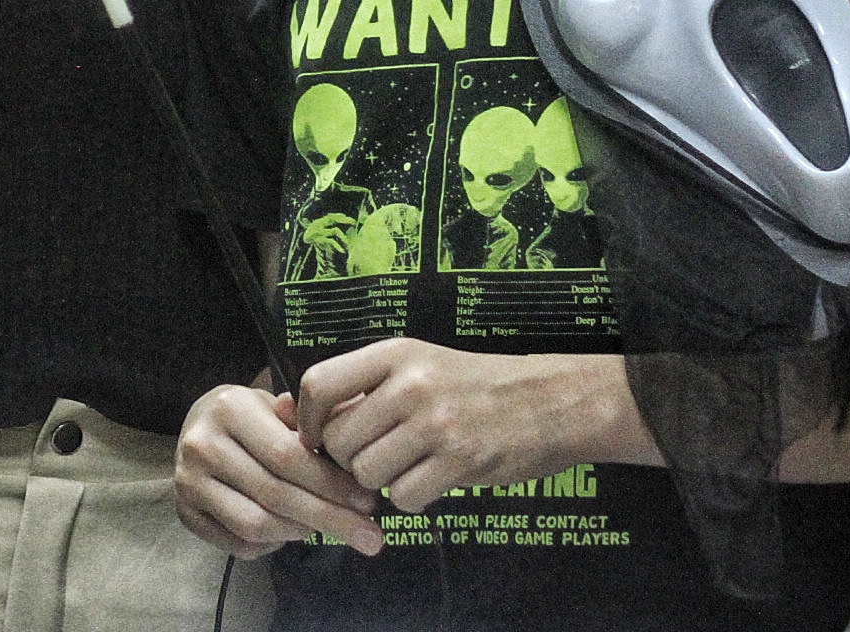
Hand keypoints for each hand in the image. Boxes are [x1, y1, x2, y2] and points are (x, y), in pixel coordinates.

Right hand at [176, 383, 382, 558]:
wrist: (197, 425)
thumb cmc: (252, 416)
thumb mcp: (280, 405)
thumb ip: (313, 419)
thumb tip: (357, 421)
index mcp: (230, 408)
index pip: (288, 456)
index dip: (332, 484)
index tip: (370, 502)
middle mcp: (202, 444)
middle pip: (275, 495)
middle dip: (330, 518)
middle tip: (371, 537)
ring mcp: (188, 482)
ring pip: (256, 526)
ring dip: (302, 532)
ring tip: (330, 527)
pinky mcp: (184, 513)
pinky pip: (239, 544)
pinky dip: (274, 545)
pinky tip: (293, 531)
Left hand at [297, 341, 623, 512]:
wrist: (551, 401)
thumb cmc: (474, 384)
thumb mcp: (418, 365)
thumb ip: (365, 388)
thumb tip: (298, 418)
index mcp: (395, 353)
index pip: (319, 384)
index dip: (309, 420)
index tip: (318, 438)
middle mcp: (411, 384)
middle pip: (339, 441)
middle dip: (348, 460)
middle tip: (375, 457)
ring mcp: (437, 423)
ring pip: (367, 473)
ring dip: (381, 480)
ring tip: (407, 465)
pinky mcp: (461, 461)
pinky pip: (404, 497)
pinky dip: (411, 498)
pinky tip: (431, 480)